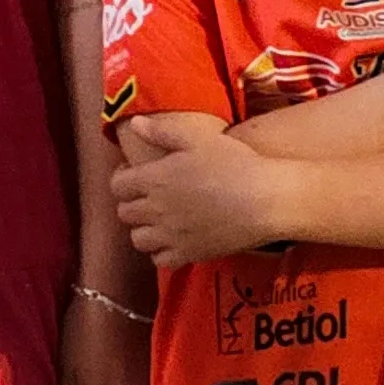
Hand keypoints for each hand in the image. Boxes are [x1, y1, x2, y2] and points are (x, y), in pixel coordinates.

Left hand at [109, 121, 295, 265]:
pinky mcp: (188, 254)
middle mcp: (156, 209)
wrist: (266, 200)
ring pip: (138, 239)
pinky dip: (161, 252)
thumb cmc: (234, 163)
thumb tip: (136, 124)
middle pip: (124, 213)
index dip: (122, 179)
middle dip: (132, 203)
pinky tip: (174, 240)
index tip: (135, 174)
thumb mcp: (198, 139)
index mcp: (154, 179)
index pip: (117, 185)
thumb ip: (162, 132)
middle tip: (148, 196)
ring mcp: (170, 235)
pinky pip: (160, 260)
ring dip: (143, 229)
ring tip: (159, 220)